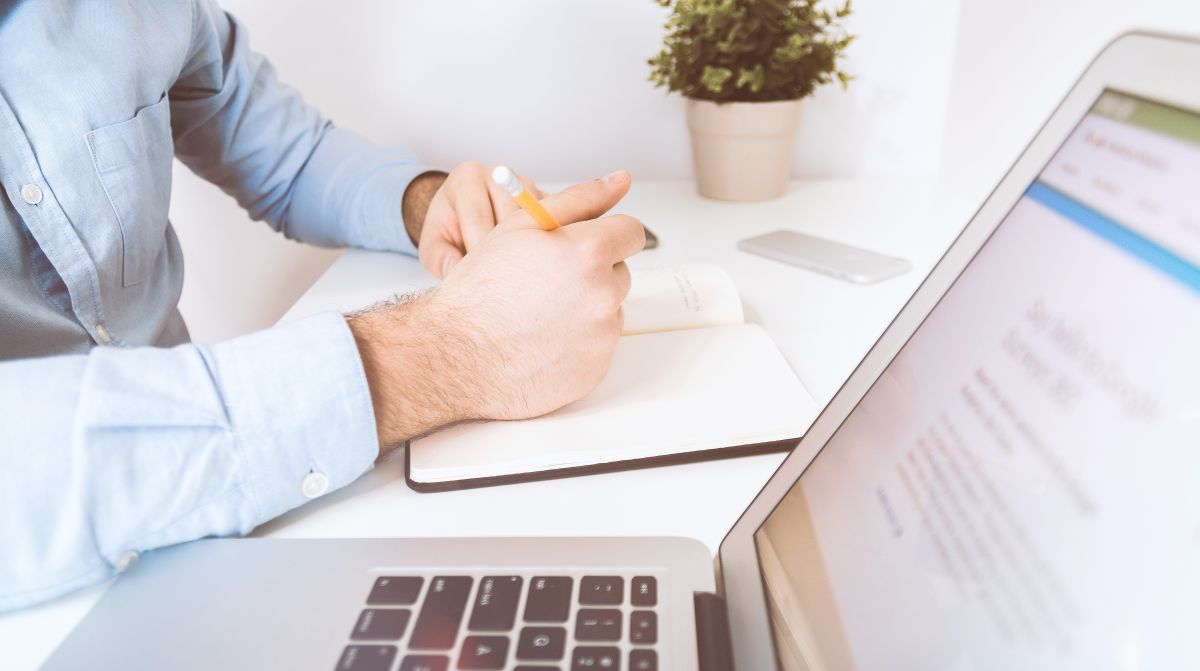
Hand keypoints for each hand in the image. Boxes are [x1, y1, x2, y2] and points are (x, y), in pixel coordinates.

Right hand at [351, 170, 642, 450]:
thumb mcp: (521, 226)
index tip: (585, 244)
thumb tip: (620, 180)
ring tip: (540, 313)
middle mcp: (603, 295)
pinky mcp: (596, 369)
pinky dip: (578, 342)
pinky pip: (599, 346)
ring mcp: (602, 336)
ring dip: (586, 307)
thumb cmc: (480, 289)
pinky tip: (542, 340)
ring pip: (610, 310)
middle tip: (546, 282)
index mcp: (588, 252)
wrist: (455, 355)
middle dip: (592, 272)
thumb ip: (579, 199)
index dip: (605, 235)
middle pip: (619, 272)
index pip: (630, 232)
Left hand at [404, 162, 544, 278]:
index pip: (478, 216)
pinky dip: (544, 245)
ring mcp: (526, 185)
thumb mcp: (433, 245)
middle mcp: (499, 174)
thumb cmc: (449, 230)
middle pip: (510, 218)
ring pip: (535, 221)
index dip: (478, 250)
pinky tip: (531, 262)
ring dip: (527, 249)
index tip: (478, 276)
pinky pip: (552, 224)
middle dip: (505, 251)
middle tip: (499, 278)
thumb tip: (455, 270)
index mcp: (466, 178)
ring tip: (515, 271)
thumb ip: (439, 258)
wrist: (465, 216)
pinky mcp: (546, 199)